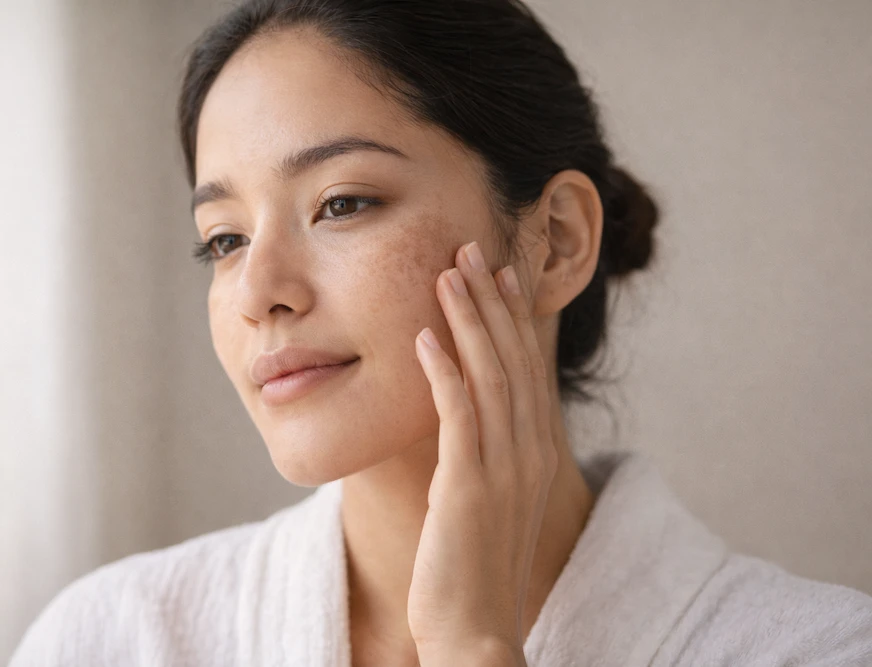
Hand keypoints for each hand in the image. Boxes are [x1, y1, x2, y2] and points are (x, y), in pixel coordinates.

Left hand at [407, 240, 557, 659]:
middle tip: (473, 250)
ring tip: (449, 272)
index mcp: (535, 453)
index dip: (514, 316)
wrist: (476, 630)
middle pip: (514, 358)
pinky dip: (444, 371)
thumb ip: (486, 454)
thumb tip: (467, 418)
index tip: (500, 273)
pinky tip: (424, 336)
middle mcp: (528, 453)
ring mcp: (502, 469)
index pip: (528, 367)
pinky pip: (459, 415)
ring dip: (469, 319)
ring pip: (491, 375)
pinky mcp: (468, 487)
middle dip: (493, 300)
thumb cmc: (473, 566)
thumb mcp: (488, 498)